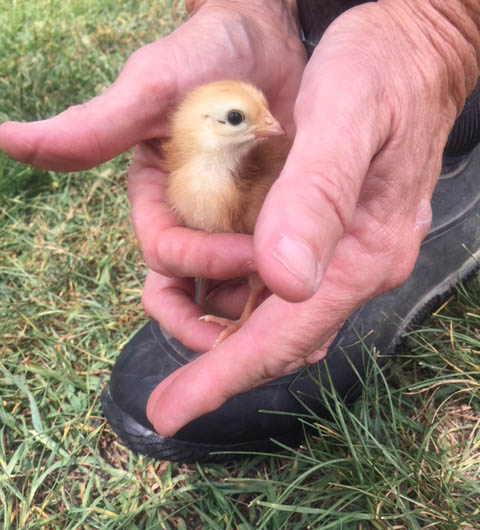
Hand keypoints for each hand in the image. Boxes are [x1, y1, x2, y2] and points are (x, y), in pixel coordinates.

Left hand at [145, 0, 477, 434]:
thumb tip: (285, 280)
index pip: (283, 336)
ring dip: (227, 344)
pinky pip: (283, 295)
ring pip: (280, 324)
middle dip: (221, 373)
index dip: (223, 378)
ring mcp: (345, 257)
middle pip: (281, 343)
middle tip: (168, 400)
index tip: (171, 414)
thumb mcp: (347, 117)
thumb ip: (318, 198)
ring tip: (176, 341)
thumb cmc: (384, 72)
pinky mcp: (332, 240)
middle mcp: (355, 268)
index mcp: (362, 254)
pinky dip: (242, 310)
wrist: (416, 51)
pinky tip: (210, 300)